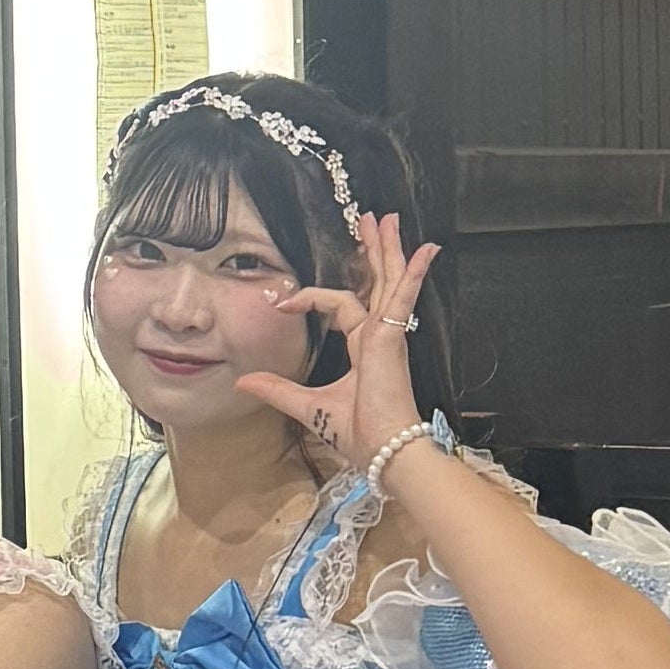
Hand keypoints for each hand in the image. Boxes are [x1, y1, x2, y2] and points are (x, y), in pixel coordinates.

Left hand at [236, 209, 440, 476]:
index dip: (311, 297)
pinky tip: (426, 250)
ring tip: (386, 219)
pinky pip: (403, 296)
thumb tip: (243, 382)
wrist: (383, 450)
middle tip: (371, 220)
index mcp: (364, 348)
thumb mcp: (306, 403)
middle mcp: (378, 336)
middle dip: (374, 251)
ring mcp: (388, 334)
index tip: (283, 300)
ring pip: (389, 281)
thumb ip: (277, 389)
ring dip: (388, 249)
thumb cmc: (357, 432)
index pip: (341, 306)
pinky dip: (413, 273)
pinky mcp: (392, 337)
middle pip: (376, 283)